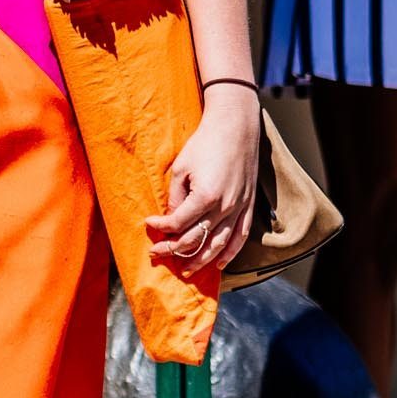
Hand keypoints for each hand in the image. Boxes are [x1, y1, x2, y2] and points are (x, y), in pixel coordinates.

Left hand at [144, 87, 259, 276]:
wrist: (236, 127)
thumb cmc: (205, 143)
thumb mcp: (182, 167)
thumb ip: (176, 197)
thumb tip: (172, 219)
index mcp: (205, 196)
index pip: (177, 223)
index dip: (160, 227)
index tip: (149, 224)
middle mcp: (224, 207)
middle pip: (195, 239)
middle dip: (173, 249)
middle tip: (156, 253)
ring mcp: (239, 208)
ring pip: (218, 245)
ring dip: (200, 260)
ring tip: (185, 270)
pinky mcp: (248, 206)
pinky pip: (239, 238)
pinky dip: (229, 254)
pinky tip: (218, 264)